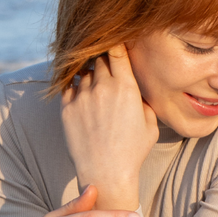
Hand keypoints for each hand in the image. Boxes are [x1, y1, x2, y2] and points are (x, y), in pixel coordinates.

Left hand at [60, 43, 159, 212]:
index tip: (117, 42)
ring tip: (96, 85)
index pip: (117, 50)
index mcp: (126, 88)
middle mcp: (102, 87)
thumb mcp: (150, 124)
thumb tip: (135, 89)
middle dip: (103, 58)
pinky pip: (68, 86)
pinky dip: (75, 85)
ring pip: (84, 71)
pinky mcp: (66, 108)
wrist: (106, 173)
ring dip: (90, 73)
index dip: (117, 43)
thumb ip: (143, 100)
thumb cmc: (133, 152)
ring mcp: (82, 96)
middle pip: (99, 57)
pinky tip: (82, 93)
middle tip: (106, 63)